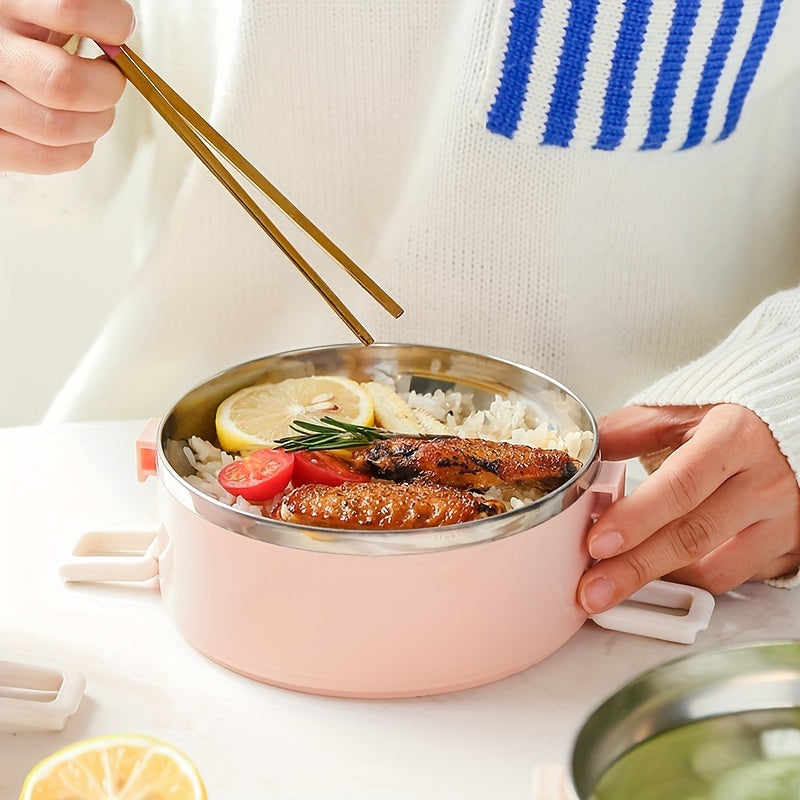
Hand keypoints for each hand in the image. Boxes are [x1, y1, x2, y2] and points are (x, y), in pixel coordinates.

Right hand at [0, 0, 134, 172]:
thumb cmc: (27, 31)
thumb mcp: (44, 4)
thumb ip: (82, 11)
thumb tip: (120, 30)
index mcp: (6, 4)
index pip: (71, 9)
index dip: (112, 23)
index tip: (118, 28)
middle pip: (64, 82)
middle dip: (107, 87)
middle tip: (109, 80)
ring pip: (58, 127)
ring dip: (96, 122)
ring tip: (96, 108)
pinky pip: (45, 158)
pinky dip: (79, 149)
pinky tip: (80, 132)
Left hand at [578, 403, 799, 613]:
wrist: (797, 425)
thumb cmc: (739, 419)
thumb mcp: (684, 411)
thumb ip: (630, 430)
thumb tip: (581, 451)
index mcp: (734, 438)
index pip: (680, 485)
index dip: (636, 518)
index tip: (597, 543)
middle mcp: (765, 482)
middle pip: (692, 535)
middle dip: (633, 567)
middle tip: (592, 588)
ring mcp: (782, 521)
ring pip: (714, 568)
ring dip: (659, 581)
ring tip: (614, 584)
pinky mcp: (787, 548)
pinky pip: (735, 578)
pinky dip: (691, 580)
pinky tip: (659, 576)